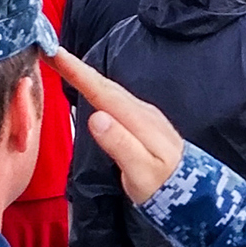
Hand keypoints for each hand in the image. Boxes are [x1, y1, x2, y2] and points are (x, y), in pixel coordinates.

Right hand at [51, 49, 184, 203]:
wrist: (196, 195)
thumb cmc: (166, 188)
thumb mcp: (140, 172)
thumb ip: (120, 144)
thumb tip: (97, 117)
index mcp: (138, 121)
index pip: (102, 91)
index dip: (76, 71)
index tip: (54, 53)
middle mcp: (143, 112)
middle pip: (104, 85)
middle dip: (77, 67)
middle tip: (50, 52)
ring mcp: (146, 116)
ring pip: (110, 90)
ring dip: (87, 76)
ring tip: (64, 64)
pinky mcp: (145, 123)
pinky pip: (117, 99)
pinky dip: (99, 89)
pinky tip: (91, 89)